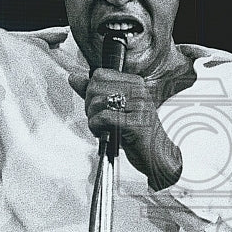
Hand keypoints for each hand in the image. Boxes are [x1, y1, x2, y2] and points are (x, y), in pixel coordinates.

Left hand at [68, 71, 182, 189]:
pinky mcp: (136, 124)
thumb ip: (95, 93)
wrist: (157, 157)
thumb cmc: (136, 135)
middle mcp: (139, 91)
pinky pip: (103, 118)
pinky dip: (97, 128)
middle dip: (89, 106)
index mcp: (135, 83)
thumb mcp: (115, 109)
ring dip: (92, 119)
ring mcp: (139, 107)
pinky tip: (104, 134)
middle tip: (99, 120)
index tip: (97, 107)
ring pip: (98, 102)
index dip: (90, 91)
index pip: (99, 74)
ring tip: (102, 128)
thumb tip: (74, 78)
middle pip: (95, 87)